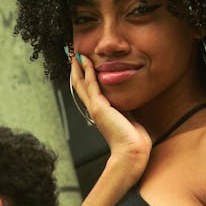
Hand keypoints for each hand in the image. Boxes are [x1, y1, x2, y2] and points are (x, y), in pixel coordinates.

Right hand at [70, 54, 151, 179]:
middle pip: (80, 86)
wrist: (132, 152)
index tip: (82, 63)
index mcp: (101, 112)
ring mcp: (96, 108)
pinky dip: (88, 71)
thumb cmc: (133, 141)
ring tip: (74, 53)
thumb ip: (125, 109)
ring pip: (82, 83)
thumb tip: (127, 103)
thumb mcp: (129, 119)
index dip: (84, 76)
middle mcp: (95, 109)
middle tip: (71, 55)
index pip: (89, 91)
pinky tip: (86, 61)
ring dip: (78, 67)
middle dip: (76, 70)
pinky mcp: (99, 107)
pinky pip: (91, 85)